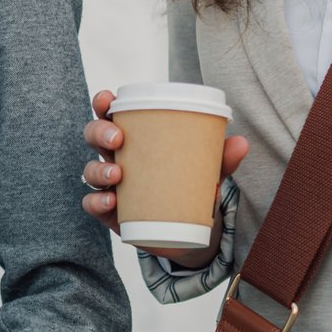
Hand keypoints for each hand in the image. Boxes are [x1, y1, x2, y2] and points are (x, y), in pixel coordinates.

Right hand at [81, 89, 249, 266]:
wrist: (187, 232)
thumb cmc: (189, 187)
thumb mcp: (206, 171)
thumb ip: (221, 158)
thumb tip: (241, 143)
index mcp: (136, 139)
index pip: (112, 114)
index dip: (103, 103)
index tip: (108, 99)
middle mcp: (117, 158)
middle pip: (94, 137)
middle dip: (99, 132)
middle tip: (117, 138)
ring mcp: (111, 186)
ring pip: (90, 171)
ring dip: (98, 169)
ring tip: (117, 174)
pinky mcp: (110, 212)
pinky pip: (92, 204)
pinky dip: (97, 202)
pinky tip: (111, 202)